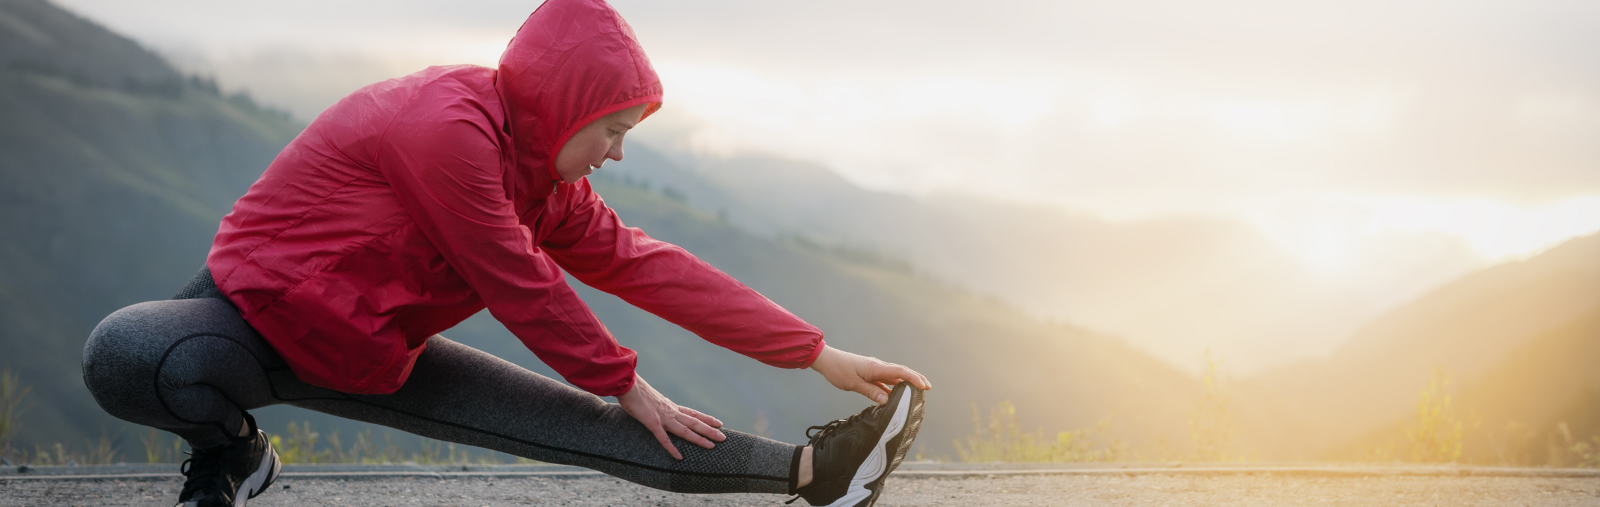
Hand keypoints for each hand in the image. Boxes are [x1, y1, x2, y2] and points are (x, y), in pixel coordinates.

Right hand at [617, 374, 724, 459]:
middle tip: (723, 437)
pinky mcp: (652, 423)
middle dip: (710, 430)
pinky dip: (672, 448)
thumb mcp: (651, 398)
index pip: (693, 413)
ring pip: (685, 430)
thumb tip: (656, 408)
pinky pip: (664, 438)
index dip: (706, 418)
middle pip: (694, 422)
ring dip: (699, 439)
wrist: (628, 384)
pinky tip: (679, 457)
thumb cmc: (636, 391)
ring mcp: (663, 418)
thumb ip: (657, 405)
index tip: (718, 423)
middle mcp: (671, 411)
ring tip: (712, 446)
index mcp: (670, 406)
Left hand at [809, 345, 932, 404]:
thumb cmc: (838, 370)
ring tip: (917, 391)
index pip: (899, 372)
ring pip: (894, 376)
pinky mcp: (870, 373)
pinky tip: (896, 394)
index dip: (914, 378)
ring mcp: (874, 370)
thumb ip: (870, 391)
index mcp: (875, 367)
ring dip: (906, 382)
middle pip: (901, 372)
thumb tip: (887, 400)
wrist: (827, 360)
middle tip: (928, 388)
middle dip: (916, 378)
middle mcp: (877, 367)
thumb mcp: (853, 384)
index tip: (924, 386)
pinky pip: (885, 380)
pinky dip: (894, 386)